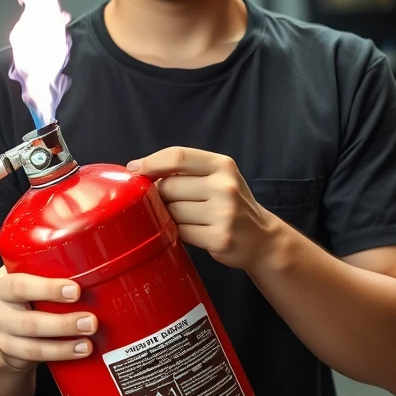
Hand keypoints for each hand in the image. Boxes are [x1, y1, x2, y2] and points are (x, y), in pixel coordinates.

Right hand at [0, 267, 97, 370]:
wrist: (7, 327)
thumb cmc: (28, 295)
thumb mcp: (29, 277)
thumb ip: (49, 270)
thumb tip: (93, 262)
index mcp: (1, 283)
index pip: (20, 284)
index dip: (48, 289)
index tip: (76, 290)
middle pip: (28, 320)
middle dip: (62, 323)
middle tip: (92, 321)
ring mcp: (2, 333)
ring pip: (32, 342)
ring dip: (63, 344)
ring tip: (89, 342)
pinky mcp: (10, 352)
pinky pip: (35, 355)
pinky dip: (60, 353)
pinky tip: (79, 350)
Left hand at [127, 147, 278, 269]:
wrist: (261, 238)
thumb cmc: (229, 204)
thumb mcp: (216, 177)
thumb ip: (184, 169)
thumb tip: (137, 170)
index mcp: (223, 165)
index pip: (177, 156)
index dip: (150, 162)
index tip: (134, 169)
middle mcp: (225, 187)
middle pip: (169, 186)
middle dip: (160, 195)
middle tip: (168, 202)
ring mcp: (224, 213)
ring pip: (172, 211)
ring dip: (168, 216)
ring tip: (184, 217)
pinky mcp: (219, 238)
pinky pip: (180, 232)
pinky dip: (178, 232)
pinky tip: (191, 231)